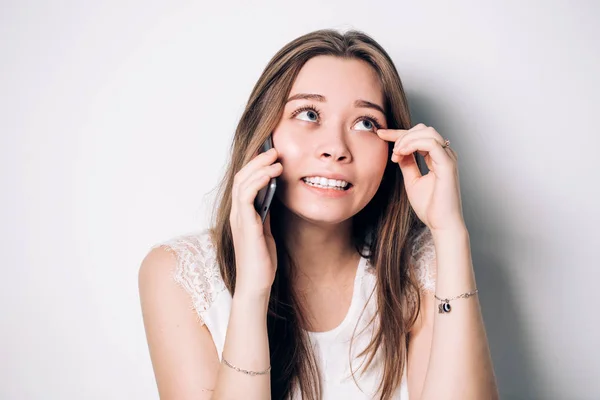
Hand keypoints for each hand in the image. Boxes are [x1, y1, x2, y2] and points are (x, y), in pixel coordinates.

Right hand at [229, 147, 282, 296]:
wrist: (256, 285)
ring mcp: (239, 219)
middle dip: (257, 160)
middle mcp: (237, 213)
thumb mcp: (266, 231)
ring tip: (276, 158)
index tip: (270, 155)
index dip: (255, 166)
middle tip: (274, 150)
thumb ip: (265, 213)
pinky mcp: (245, 225)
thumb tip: (272, 194)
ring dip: (259, 167)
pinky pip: (246, 196)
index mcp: (242, 214)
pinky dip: (258, 181)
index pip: (244, 182)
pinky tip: (271, 175)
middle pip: (241, 177)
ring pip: (242, 182)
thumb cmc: (261, 262)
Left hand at [376, 123, 465, 232]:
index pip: (419, 136)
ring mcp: (448, 158)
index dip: (398, 133)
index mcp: (438, 158)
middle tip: (391, 152)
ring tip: (396, 154)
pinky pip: (431, 143)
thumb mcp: (412, 181)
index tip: (380, 134)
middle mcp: (445, 155)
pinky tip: (402, 153)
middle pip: (423, 129)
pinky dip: (413, 144)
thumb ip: (407, 164)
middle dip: (402, 135)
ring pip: (427, 132)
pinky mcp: (448, 164)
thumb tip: (399, 152)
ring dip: (406, 139)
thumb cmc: (430, 207)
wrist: (441, 224)